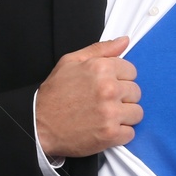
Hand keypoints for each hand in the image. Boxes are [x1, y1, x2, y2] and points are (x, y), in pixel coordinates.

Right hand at [35, 35, 142, 158]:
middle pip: (136, 92)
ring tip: (105, 116)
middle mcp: (108, 89)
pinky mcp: (110, 134)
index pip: (131, 71)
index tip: (108, 86)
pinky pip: (130, 133)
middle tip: (104, 102)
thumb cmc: (54, 95)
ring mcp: (110, 113)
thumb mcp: (71, 61)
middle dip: (123, 97)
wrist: (38, 124)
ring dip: (124, 116)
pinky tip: (104, 128)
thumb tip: (124, 41)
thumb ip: (100, 49)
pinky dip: (120, 134)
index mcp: (101, 68)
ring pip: (137, 113)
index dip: (120, 79)